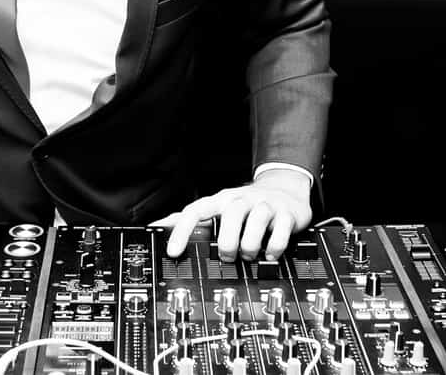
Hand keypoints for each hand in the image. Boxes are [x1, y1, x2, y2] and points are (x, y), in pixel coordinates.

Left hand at [149, 169, 311, 260]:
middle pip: (231, 216)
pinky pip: (280, 232)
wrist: (286, 190)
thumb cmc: (246, 204)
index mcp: (221, 200)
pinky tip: (269, 253)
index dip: (182, 231)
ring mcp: (265, 205)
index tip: (173, 252)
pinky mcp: (286, 214)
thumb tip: (158, 225)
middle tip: (228, 255)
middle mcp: (241, 200)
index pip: (196, 211)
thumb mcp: (218, 207)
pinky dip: (273, 248)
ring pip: (256, 222)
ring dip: (250, 246)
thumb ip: (190, 217)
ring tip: (248, 255)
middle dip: (227, 242)